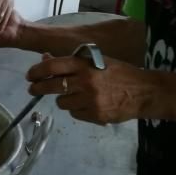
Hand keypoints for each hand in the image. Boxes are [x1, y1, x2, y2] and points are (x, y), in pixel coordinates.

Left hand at [25, 53, 155, 124]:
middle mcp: (85, 82)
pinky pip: (75, 113)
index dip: (37, 71)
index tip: (30, 76)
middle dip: (38, 88)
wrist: (145, 92)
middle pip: (51, 86)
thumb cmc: (119, 73)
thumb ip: (71, 61)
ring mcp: (90, 100)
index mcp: (85, 65)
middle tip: (33, 89)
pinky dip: (77, 110)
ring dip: (63, 99)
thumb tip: (45, 59)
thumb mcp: (96, 61)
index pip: (52, 67)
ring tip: (75, 96)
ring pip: (61, 102)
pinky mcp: (95, 115)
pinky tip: (88, 105)